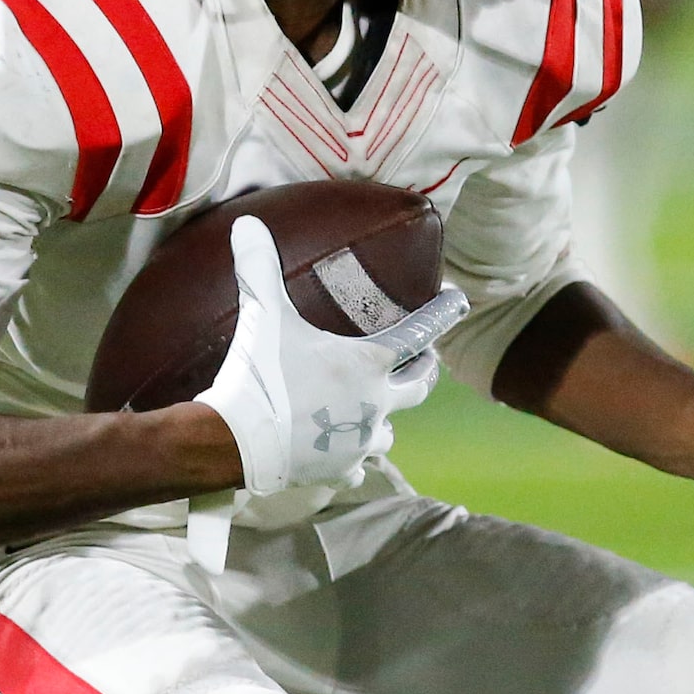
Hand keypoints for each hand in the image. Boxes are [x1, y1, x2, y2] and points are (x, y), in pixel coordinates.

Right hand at [197, 217, 468, 493]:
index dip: (442, 314)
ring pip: (389, 430)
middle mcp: (376, 404)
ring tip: (375, 410)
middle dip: (423, 371)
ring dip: (386, 418)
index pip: (420, 334)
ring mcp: (359, 441)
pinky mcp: (339, 469)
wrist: (235, 442)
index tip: (458, 301)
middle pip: (419, 388)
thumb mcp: (263, 317)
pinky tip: (346, 454)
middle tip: (424, 361)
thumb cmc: (259, 377)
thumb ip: (260, 268)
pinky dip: (354, 458)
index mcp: (369, 365)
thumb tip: (246, 223)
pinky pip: (358, 465)